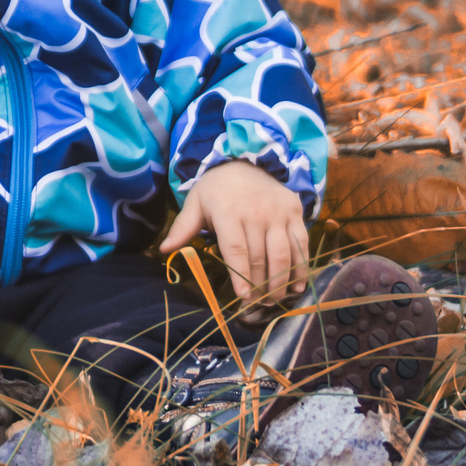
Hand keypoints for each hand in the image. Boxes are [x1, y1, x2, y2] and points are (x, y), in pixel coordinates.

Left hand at [160, 162, 308, 309]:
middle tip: (257, 304)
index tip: (243, 297)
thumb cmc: (216, 188)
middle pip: (260, 256)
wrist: (244, 160)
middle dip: (260, 284)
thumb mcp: (196, 202)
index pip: (236, 249)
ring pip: (283, 252)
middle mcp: (256, 212)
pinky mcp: (294, 211)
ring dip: (281, 280)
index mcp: (228, 211)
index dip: (240, 274)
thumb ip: (183, 227)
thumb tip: (164, 250)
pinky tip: (298, 284)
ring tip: (274, 299)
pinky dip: (301, 266)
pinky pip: (301, 242)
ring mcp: (278, 212)